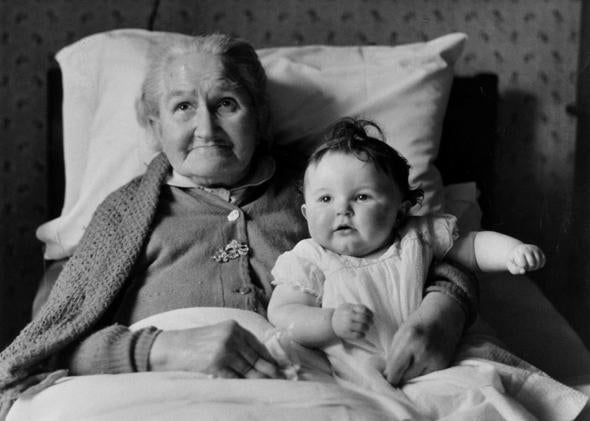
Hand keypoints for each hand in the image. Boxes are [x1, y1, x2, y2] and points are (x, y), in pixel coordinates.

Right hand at [149, 320, 282, 378]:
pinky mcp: (216, 363)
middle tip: (282, 380)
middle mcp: (232, 336)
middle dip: (270, 371)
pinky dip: (244, 384)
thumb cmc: (193, 344)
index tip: (281, 369)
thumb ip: (237, 343)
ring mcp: (225, 349)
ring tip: (271, 387)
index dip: (271, 359)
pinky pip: (235, 377)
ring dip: (260, 380)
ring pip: (249, 370)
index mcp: (234, 327)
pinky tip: (252, 390)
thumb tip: (260, 361)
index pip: (259, 345)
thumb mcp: (218, 335)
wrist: (169, 347)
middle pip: (257, 358)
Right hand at [331, 303, 372, 339]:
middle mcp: (347, 316)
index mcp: (349, 308)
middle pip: (364, 318)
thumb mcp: (347, 307)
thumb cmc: (342, 313)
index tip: (372, 315)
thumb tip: (370, 313)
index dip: (370, 313)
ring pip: (362, 327)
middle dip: (370, 321)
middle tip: (371, 323)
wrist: (330, 322)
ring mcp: (346, 325)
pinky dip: (362, 335)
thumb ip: (356, 308)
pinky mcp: (346, 333)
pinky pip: (358, 335)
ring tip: (366, 328)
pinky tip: (363, 334)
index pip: (363, 309)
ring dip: (367, 328)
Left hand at [383, 292, 462, 384]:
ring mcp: (435, 359)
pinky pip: (427, 375)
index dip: (388, 377)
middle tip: (397, 369)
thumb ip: (393, 354)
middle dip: (399, 375)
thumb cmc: (418, 322)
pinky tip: (421, 361)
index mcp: (409, 340)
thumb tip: (387, 374)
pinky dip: (422, 372)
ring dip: (410, 374)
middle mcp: (423, 351)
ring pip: (416, 379)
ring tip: (410, 362)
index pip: (395, 369)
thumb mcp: (400, 333)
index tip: (385, 379)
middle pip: (405, 377)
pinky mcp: (443, 364)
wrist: (444, 316)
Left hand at [506, 244, 545, 273]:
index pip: (524, 264)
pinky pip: (543, 260)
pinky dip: (540, 265)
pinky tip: (535, 265)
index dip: (522, 267)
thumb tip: (523, 271)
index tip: (519, 264)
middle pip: (532, 263)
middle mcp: (528, 248)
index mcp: (519, 251)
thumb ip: (515, 269)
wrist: (517, 251)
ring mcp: (534, 249)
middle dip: (529, 268)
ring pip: (539, 262)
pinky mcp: (539, 251)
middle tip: (525, 266)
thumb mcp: (511, 265)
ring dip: (535, 267)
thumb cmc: (513, 260)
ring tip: (529, 266)